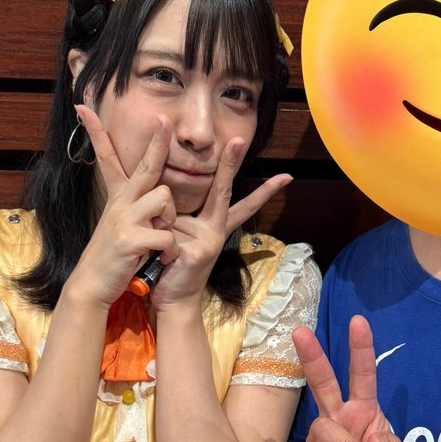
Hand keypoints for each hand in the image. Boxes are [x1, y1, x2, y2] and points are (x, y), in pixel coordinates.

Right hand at [68, 105, 179, 307]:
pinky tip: (161, 259)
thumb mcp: (123, 226)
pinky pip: (166, 234)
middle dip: (157, 143)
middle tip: (164, 120)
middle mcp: (120, 202)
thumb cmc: (115, 256)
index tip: (84, 108)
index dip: (97, 133)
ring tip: (159, 241)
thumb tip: (158, 196)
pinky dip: (170, 250)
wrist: (93, 284)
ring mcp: (123, 219)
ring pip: (163, 199)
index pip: (108, 159)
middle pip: (145, 167)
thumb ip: (139, 209)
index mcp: (120, 198)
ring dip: (169, 220)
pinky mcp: (129, 239)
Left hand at [150, 138, 290, 310]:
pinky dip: (156, 243)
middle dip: (230, 165)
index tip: (284, 175)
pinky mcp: (194, 252)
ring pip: (174, 212)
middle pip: (223, 192)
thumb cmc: (172, 268)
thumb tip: (167, 194)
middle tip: (239, 139)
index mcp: (213, 225)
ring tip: (161, 255)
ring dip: (159, 227)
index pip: (234, 199)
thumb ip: (177, 218)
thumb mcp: (177, 238)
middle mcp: (215, 230)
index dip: (260, 188)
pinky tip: (160, 264)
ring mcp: (207, 241)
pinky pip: (166, 231)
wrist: (172, 302)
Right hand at [293, 314, 404, 441]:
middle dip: (312, 357)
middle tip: (300, 332)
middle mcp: (338, 417)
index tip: (358, 321)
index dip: (361, 348)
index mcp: (363, 409)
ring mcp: (322, 438)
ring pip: (326, 429)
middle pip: (322, 382)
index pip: (362, 374)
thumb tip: (374, 441)